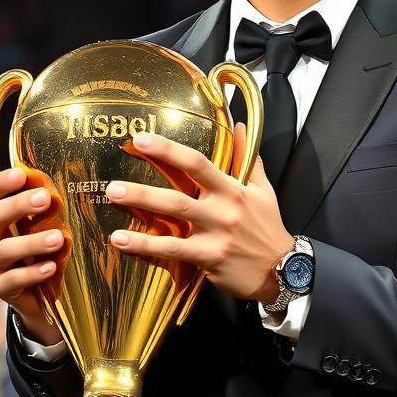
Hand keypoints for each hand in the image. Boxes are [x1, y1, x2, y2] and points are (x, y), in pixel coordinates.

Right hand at [0, 122, 64, 345]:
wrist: (37, 288)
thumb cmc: (29, 236)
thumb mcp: (20, 204)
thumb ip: (5, 170)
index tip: (20, 174)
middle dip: (18, 207)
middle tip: (47, 198)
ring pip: (4, 251)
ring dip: (32, 243)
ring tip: (59, 238)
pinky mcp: (1, 290)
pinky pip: (13, 282)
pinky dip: (32, 274)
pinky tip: (51, 268)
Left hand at [106, 127, 293, 302]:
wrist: (284, 269)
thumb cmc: (268, 227)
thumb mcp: (262, 190)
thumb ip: (248, 158)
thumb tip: (238, 127)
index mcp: (233, 190)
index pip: (198, 164)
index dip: (169, 150)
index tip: (142, 139)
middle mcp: (223, 211)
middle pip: (180, 194)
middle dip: (145, 187)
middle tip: (113, 179)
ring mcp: (215, 236)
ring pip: (173, 223)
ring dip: (141, 211)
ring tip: (114, 201)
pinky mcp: (209, 260)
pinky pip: (173, 252)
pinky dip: (145, 246)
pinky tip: (121, 241)